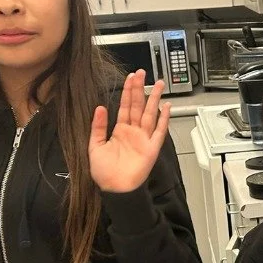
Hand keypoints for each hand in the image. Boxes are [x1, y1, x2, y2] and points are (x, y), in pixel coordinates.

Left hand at [89, 70, 171, 192]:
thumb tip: (100, 107)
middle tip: (142, 73)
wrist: (115, 189)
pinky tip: (167, 107)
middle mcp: (133, 133)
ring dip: (154, 98)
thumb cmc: (104, 173)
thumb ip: (98, 127)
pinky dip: (164, 119)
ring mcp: (144, 139)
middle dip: (140, 89)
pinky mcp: (152, 148)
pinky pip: (160, 131)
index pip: (125, 106)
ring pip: (150, 114)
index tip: (130, 77)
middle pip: (138, 106)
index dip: (127, 91)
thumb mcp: (95, 146)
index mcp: (119, 131)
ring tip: (158, 84)